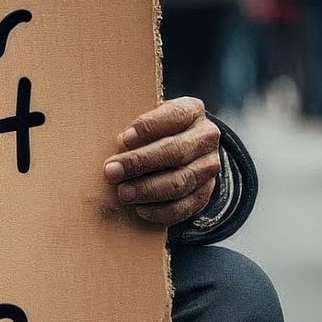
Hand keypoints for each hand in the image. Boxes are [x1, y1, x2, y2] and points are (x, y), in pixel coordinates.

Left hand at [103, 97, 220, 225]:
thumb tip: (120, 146)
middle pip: (176, 151)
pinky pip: (186, 206)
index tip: (123, 139)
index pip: (175, 116)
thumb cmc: (155, 131)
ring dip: (148, 189)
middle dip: (140, 163)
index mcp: (192, 111)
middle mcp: (206, 137)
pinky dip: (162, 211)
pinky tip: (141, 210)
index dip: (148, 128)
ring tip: (123, 193)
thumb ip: (137, 129)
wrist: (183, 150)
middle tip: (112, 172)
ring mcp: (209, 166)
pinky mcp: (206, 192)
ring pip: (180, 181)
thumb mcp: (148, 119)